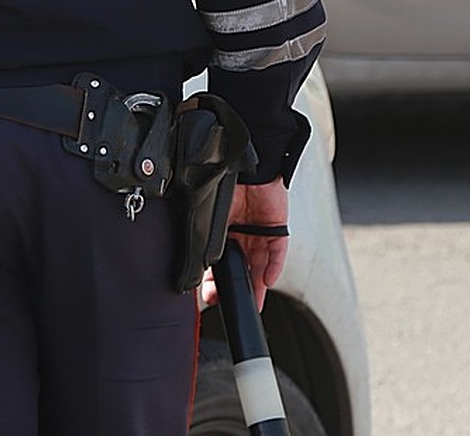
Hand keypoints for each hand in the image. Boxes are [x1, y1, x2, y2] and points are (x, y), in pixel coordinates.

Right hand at [199, 177, 288, 311]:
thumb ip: (204, 241)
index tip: (212, 296)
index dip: (217, 280)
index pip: (220, 260)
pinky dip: (274, 267)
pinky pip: (277, 251)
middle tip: (235, 303)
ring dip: (258, 284)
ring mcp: (259, 230)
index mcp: (223, 228)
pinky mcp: (277, 227)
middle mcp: (242, 232)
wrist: (246, 166)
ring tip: (254, 302)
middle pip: (242, 266)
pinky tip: (268, 279)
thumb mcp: (209, 217)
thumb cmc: (223, 183)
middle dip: (239, 287)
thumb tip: (192, 265)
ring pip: (260, 264)